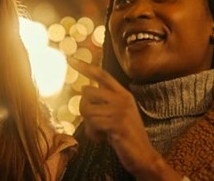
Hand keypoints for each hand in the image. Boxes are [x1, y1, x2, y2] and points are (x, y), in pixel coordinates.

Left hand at [68, 57, 182, 180]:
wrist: (143, 156)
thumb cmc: (126, 135)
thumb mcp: (118, 113)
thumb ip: (105, 100)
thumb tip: (85, 89)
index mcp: (123, 94)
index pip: (102, 74)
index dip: (85, 66)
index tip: (70, 59)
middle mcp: (122, 98)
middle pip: (87, 92)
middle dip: (84, 108)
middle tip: (95, 122)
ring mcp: (120, 110)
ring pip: (87, 109)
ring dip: (89, 124)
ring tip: (101, 132)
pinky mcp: (117, 124)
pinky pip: (92, 123)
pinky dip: (93, 134)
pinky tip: (103, 139)